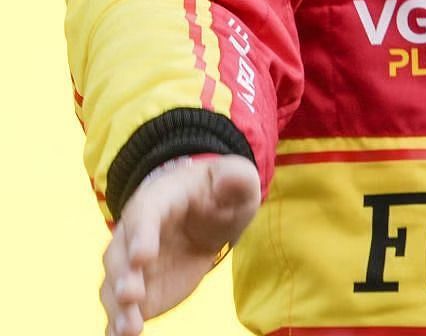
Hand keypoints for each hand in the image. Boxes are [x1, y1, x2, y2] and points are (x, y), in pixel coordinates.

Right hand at [100, 153, 258, 335]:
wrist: (205, 214)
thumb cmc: (219, 193)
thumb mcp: (236, 181)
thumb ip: (236, 178)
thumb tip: (231, 177)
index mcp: (158, 201)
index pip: (145, 216)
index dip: (142, 235)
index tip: (144, 256)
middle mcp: (135, 235)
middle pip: (121, 256)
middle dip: (124, 276)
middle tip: (132, 296)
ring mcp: (132, 266)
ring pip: (115, 287)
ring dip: (119, 308)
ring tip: (129, 329)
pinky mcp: (138, 291)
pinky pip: (121, 309)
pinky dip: (116, 326)